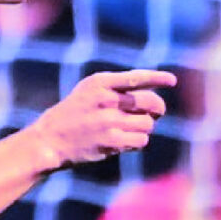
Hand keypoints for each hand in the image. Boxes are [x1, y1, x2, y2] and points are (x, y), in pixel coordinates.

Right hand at [28, 69, 176, 170]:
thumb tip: (154, 97)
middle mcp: (105, 99)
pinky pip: (141, 141)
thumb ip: (116, 88)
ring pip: (148, 124)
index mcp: (99, 83)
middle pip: (150, 102)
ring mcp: (108, 121)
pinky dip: (137, 141)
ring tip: (128, 129)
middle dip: (157, 109)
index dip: (157, 79)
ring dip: (143, 128)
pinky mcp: (111, 141)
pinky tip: (123, 141)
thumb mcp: (88, 91)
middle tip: (156, 114)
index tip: (171, 81)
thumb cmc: (73, 114)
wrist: (49, 140)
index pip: (136, 78)